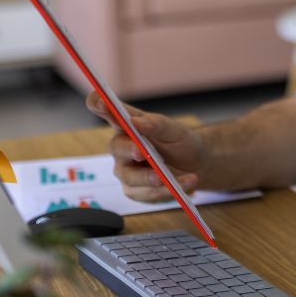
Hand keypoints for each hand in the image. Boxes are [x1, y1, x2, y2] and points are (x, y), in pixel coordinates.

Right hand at [85, 91, 209, 201]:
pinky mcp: (135, 190)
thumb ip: (155, 124)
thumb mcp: (174, 130)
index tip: (103, 103)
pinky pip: (145, 193)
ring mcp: (126, 170)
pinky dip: (166, 190)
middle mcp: (122, 146)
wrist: (197, 164)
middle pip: (115, 147)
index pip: (105, 111)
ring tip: (167, 178)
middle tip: (141, 152)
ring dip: (149, 178)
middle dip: (129, 150)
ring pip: (129, 176)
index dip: (98, 104)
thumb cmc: (180, 142)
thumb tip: (135, 122)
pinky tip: (187, 184)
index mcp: (127, 125)